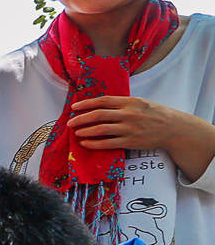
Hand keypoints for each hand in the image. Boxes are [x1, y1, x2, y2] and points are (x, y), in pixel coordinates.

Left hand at [68, 96, 199, 156]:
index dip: (86, 103)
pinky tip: (85, 143)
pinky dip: (93, 144)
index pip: (103, 101)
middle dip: (81, 118)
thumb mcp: (140, 103)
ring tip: (77, 133)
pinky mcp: (130, 142)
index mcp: (130, 102)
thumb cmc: (154, 114)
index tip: (74, 106)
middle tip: (70, 122)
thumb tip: (99, 106)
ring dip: (85, 131)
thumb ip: (122, 104)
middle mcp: (129, 114)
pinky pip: (107, 143)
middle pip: (98, 115)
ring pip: (100, 130)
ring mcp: (129, 129)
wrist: (173, 128)